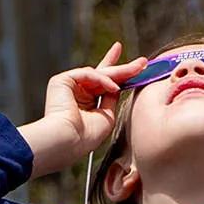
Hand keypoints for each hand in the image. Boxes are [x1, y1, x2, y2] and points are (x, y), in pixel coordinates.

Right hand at [29, 42, 138, 169]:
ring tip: (135, 71)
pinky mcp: (61, 80)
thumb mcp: (107, 116)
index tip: (135, 65)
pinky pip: (87, 73)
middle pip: (103, 75)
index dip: (119, 73)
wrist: (67, 141)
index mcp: (86, 103)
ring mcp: (69, 86)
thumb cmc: (85, 137)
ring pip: (98, 73)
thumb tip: (119, 85)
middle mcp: (77, 92)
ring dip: (118, 73)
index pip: (104, 84)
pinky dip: (102, 79)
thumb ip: (112, 99)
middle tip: (142, 61)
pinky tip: (114, 87)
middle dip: (124, 68)